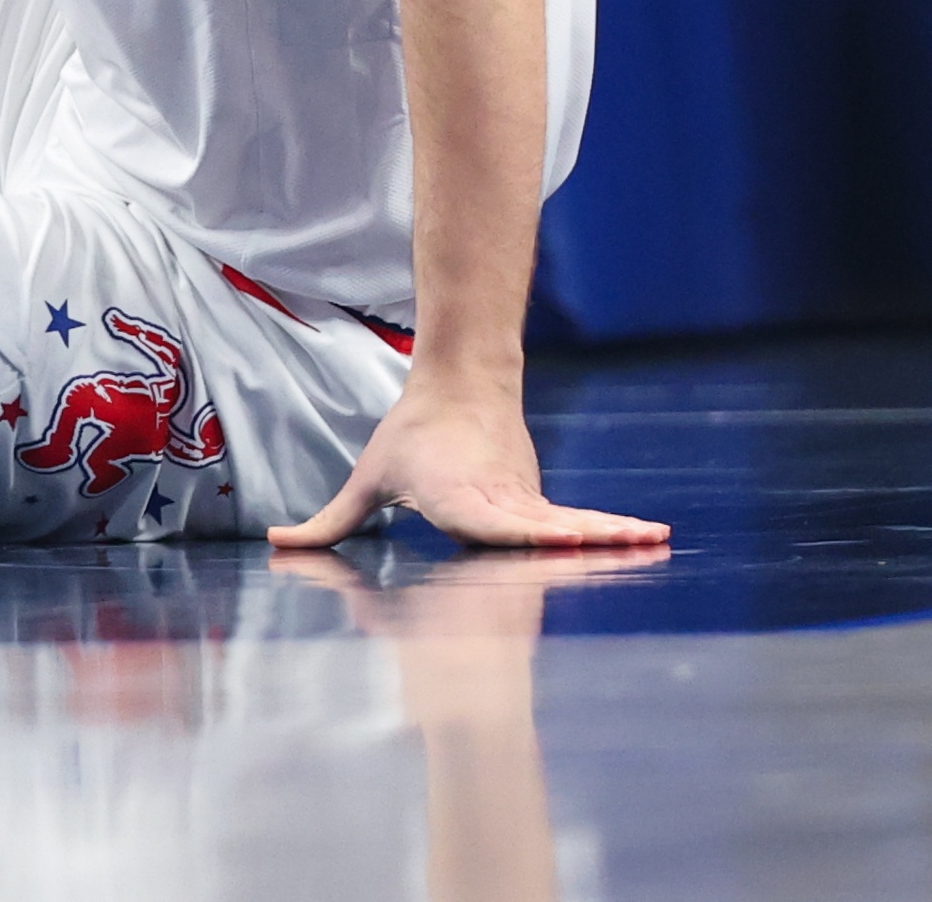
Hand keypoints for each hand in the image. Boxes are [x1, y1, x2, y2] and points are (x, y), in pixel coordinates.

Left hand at [269, 375, 669, 551]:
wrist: (462, 380)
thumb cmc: (410, 437)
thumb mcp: (367, 478)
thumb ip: (328, 522)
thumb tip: (278, 544)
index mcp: (454, 495)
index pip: (486, 520)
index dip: (513, 530)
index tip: (545, 535)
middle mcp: (495, 497)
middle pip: (534, 528)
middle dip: (570, 544)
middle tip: (610, 552)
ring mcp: (523, 496)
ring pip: (566, 522)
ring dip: (607, 534)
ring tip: (653, 542)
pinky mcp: (540, 497)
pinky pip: (577, 521)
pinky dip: (613, 530)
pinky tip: (653, 538)